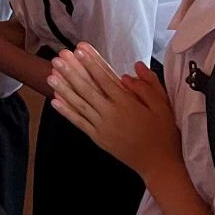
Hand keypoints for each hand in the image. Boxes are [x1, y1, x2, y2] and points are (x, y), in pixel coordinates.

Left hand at [48, 43, 179, 176]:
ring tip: (50, 75)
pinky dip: (66, 111)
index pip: (105, 78)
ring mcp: (102, 127)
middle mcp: (111, 114)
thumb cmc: (163, 134)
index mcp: (127, 104)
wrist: (158, 165)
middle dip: (72, 72)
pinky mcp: (97, 138)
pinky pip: (79, 122)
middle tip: (58, 58)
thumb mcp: (163, 107)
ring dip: (64, 89)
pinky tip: (55, 101)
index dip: (91, 63)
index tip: (79, 49)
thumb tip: (133, 69)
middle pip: (87, 89)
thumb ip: (148, 87)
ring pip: (79, 104)